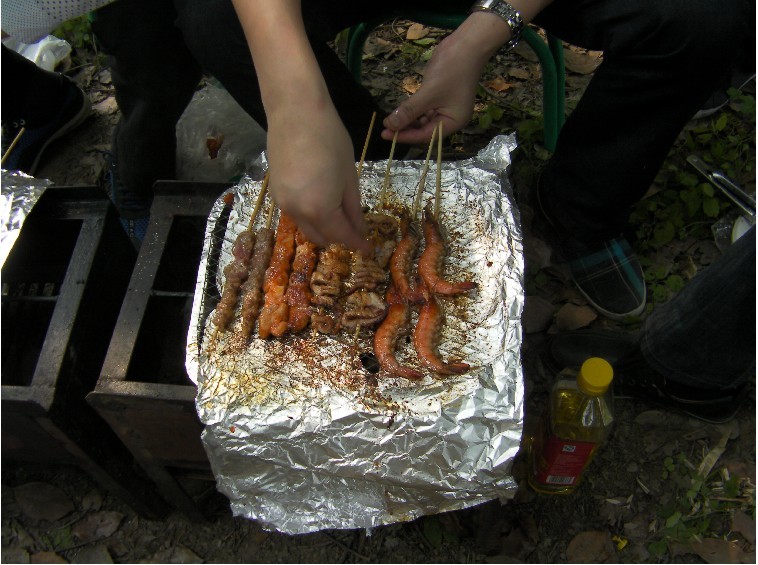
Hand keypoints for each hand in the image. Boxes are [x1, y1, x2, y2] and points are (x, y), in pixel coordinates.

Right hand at [266, 103, 370, 253]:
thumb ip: (353, 208)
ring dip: (322, 227)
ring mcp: (282, 203)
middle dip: (339, 237)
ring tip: (338, 212)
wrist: (295, 112)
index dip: (357, 244)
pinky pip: (295, 214)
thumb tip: (359, 229)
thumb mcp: (349, 176)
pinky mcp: (274, 192)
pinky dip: (309, 215)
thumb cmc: (330, 140)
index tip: (368, 248)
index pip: (342, 236)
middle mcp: (297, 212)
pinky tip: (320, 199)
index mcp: (320, 209)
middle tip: (354, 228)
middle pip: (320, 238)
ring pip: (305, 228)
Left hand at [380, 11, 519, 143]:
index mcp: (453, 122)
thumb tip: (389, 126)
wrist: (466, 44)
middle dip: (406, 129)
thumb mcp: (428, 93)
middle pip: (424, 130)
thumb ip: (409, 111)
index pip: (426, 136)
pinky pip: (424, 109)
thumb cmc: (451, 70)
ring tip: (390, 120)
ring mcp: (445, 107)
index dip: (405, 136)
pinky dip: (412, 111)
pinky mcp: (439, 97)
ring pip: (422, 120)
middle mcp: (450, 118)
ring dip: (407, 120)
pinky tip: (400, 110)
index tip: (386, 135)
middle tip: (385, 128)